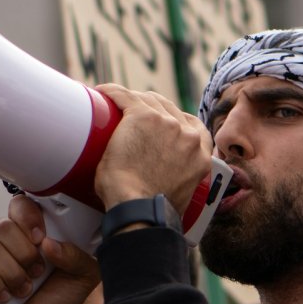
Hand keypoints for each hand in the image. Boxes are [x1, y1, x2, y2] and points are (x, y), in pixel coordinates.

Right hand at [0, 194, 98, 303]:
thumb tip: (49, 243)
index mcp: (30, 232)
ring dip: (12, 274)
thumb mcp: (82, 279)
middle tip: (37, 274)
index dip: (28, 217)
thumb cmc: (56, 301)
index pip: (20, 205)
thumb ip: (77, 256)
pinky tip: (4, 297)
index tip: (40, 239)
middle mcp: (4, 239)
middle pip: (4, 226)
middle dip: (24, 255)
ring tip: (24, 291)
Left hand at [92, 84, 213, 206]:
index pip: (191, 126)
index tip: (160, 124)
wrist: (139, 210)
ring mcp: (167, 123)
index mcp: (200, 154)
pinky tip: (102, 93)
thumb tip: (158, 180)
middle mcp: (188, 134)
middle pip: (168, 108)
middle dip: (151, 109)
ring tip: (116, 106)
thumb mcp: (178, 191)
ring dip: (133, 101)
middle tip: (131, 118)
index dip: (174, 122)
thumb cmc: (150, 209)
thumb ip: (176, 177)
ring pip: (147, 100)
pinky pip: (124, 96)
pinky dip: (112, 93)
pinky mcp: (142, 117)